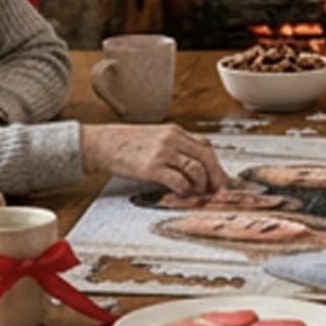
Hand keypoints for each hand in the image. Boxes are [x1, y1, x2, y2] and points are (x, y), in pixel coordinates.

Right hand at [82, 123, 228, 195]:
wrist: (102, 143)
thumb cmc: (126, 144)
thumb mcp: (155, 138)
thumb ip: (176, 147)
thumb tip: (196, 166)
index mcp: (175, 132)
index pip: (206, 148)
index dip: (218, 166)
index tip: (223, 181)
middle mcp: (172, 139)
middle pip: (206, 158)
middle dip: (217, 177)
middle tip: (219, 192)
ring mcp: (162, 152)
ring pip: (196, 170)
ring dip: (201, 185)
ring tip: (197, 193)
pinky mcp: (152, 167)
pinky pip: (178, 181)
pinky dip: (185, 190)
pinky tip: (183, 194)